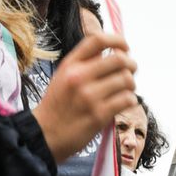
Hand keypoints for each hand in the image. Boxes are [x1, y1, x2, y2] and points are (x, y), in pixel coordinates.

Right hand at [32, 31, 137, 161]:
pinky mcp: (99, 115)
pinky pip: (127, 100)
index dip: (117, 40)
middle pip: (119, 59)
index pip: (97, 40)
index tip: (125, 47)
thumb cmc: (57, 106)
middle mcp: (79, 77)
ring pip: (126, 80)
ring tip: (126, 90)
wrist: (44, 135)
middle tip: (131, 71)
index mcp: (70, 64)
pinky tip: (124, 103)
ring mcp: (89, 96)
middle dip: (131, 65)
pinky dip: (130, 100)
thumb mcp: (63, 77)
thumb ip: (84, 63)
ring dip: (131, 85)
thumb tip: (113, 51)